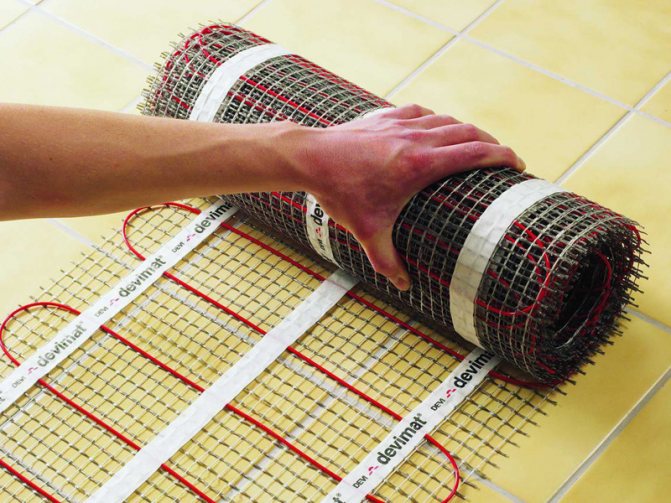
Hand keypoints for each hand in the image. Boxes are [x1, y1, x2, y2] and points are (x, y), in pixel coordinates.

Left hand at [298, 104, 525, 290]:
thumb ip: (387, 261)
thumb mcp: (367, 232)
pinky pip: (422, 113)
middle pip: (470, 133)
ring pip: (448, 121)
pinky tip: (437, 128)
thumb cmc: (341, 194)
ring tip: (475, 145)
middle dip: (492, 144)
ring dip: (467, 131)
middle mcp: (418, 138)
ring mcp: (402, 124)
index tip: (518, 163)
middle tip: (503, 159)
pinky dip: (438, 121)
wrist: (312, 158)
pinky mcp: (386, 117)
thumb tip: (403, 285)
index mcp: (422, 164)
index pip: (476, 152)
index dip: (503, 155)